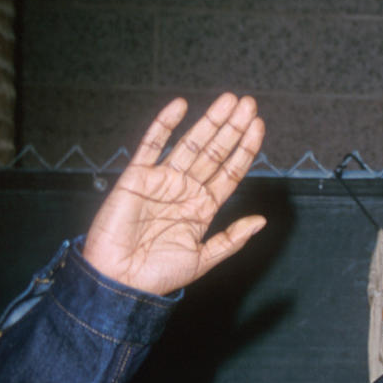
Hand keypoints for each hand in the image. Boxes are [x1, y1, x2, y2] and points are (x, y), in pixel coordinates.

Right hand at [82, 93, 265, 294]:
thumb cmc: (158, 275)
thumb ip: (231, 240)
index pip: (229, 173)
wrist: (122, 281)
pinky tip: (180, 106)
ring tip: (230, 100)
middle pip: (214, 152)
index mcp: (202, 208)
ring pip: (190, 143)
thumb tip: (261, 221)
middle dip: (232, 128)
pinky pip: (151, 144)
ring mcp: (162, 180)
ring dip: (210, 121)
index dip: (245, 150)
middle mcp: (185, 190)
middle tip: (249, 104)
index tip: (259, 127)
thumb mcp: (203, 260)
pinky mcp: (137, 176)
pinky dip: (164, 124)